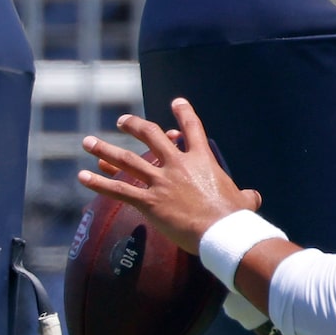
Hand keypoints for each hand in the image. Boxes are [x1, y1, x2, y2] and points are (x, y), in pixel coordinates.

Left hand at [76, 96, 260, 255]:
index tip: (177, 102)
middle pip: (151, 136)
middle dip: (134, 126)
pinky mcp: (150, 202)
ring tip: (89, 142)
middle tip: (122, 121)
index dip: (184, 113)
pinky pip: (119, 190)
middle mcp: (178, 165)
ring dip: (105, 150)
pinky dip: (99, 183)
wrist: (223, 232)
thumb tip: (253, 196)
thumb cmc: (236, 218)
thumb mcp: (245, 202)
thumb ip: (246, 195)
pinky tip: (82, 176)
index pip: (192, 129)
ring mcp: (161, 182)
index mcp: (202, 160)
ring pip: (127, 160)